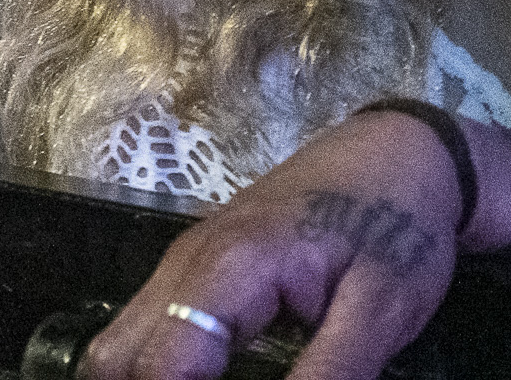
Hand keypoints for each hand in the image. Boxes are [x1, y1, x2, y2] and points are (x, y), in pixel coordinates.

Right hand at [83, 112, 465, 379]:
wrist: (395, 153)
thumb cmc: (396, 227)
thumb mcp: (382, 312)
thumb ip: (332, 374)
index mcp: (227, 272)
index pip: (163, 367)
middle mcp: (185, 265)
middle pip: (114, 356)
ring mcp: (182, 264)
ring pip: (121, 342)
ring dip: (144, 377)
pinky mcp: (192, 270)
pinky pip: (148, 328)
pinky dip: (159, 367)